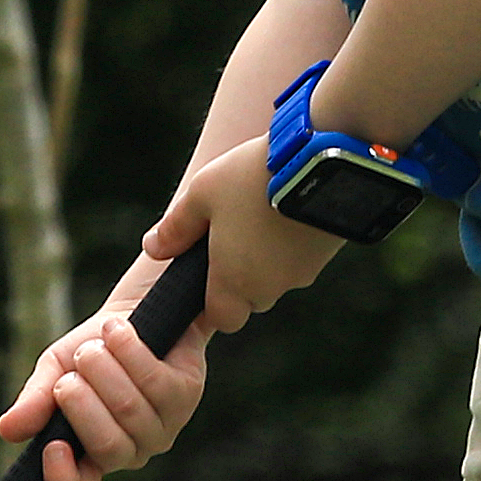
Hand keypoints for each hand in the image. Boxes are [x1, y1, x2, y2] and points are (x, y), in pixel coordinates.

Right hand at [0, 253, 214, 480]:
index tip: (52, 447)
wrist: (130, 310)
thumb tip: (7, 430)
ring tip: (93, 345)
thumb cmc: (89, 349)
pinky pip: (155, 382)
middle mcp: (130, 451)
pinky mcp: (187, 396)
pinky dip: (129, 351)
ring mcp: (162, 427)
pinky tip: (116, 329)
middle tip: (70, 376)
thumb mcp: (54, 371)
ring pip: (131, 411)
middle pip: (108, 448)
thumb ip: (35, 401)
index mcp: (90, 455)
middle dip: (83, 406)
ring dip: (104, 370)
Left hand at [141, 127, 347, 341]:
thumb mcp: (202, 194)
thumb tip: (153, 247)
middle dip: (242, 275)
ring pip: (280, 278)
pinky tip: (288, 207)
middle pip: (253, 299)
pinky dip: (293, 242)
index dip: (214, 302)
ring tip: (263, 212)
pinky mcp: (328, 255)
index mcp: (233, 281)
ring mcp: (304, 272)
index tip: (209, 271)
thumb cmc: (254, 179)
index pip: (223, 320)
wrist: (322, 160)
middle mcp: (271, 286)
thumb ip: (176, 226)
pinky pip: (303, 258)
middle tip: (234, 233)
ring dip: (270, 258)